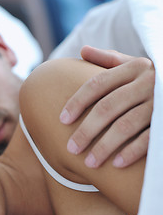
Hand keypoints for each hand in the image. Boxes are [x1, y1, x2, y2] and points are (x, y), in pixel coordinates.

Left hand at [60, 46, 153, 167]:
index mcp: (134, 67)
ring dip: (104, 147)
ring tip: (88, 163)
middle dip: (86, 131)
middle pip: (107, 107)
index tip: (62, 120)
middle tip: (71, 149)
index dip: (77, 102)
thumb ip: (109, 59)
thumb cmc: (153, 80)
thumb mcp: (135, 66)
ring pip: (124, 126)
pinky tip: (115, 164)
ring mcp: (160, 101)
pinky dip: (131, 152)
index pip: (97, 84)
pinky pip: (148, 138)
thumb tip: (83, 50)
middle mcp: (148, 82)